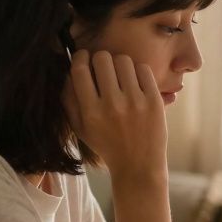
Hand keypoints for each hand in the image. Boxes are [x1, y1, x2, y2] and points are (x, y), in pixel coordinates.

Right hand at [63, 50, 166, 177]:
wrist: (138, 165)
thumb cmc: (106, 145)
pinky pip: (143, 69)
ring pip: (123, 60)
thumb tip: (67, 70)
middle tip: (103, 66)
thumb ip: (69, 100)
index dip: (80, 57)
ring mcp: (135, 102)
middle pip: (102, 59)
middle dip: (100, 59)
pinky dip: (137, 70)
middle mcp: (112, 105)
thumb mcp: (80, 128)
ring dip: (119, 63)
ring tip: (120, 74)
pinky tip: (135, 81)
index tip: (84, 56)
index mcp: (91, 111)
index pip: (80, 70)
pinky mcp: (154, 101)